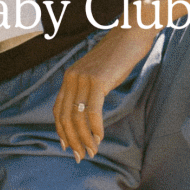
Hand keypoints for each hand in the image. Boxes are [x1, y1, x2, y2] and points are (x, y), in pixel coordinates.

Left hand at [55, 25, 158, 160]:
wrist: (131, 34)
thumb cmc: (118, 56)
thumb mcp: (98, 74)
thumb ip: (89, 90)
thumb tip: (88, 114)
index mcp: (69, 77)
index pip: (58, 110)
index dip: (61, 131)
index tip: (67, 146)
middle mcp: (71, 78)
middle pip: (65, 117)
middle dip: (72, 140)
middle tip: (81, 156)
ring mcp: (83, 79)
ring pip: (77, 117)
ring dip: (84, 138)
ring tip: (92, 151)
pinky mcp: (98, 81)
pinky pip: (92, 111)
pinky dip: (95, 128)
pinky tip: (100, 137)